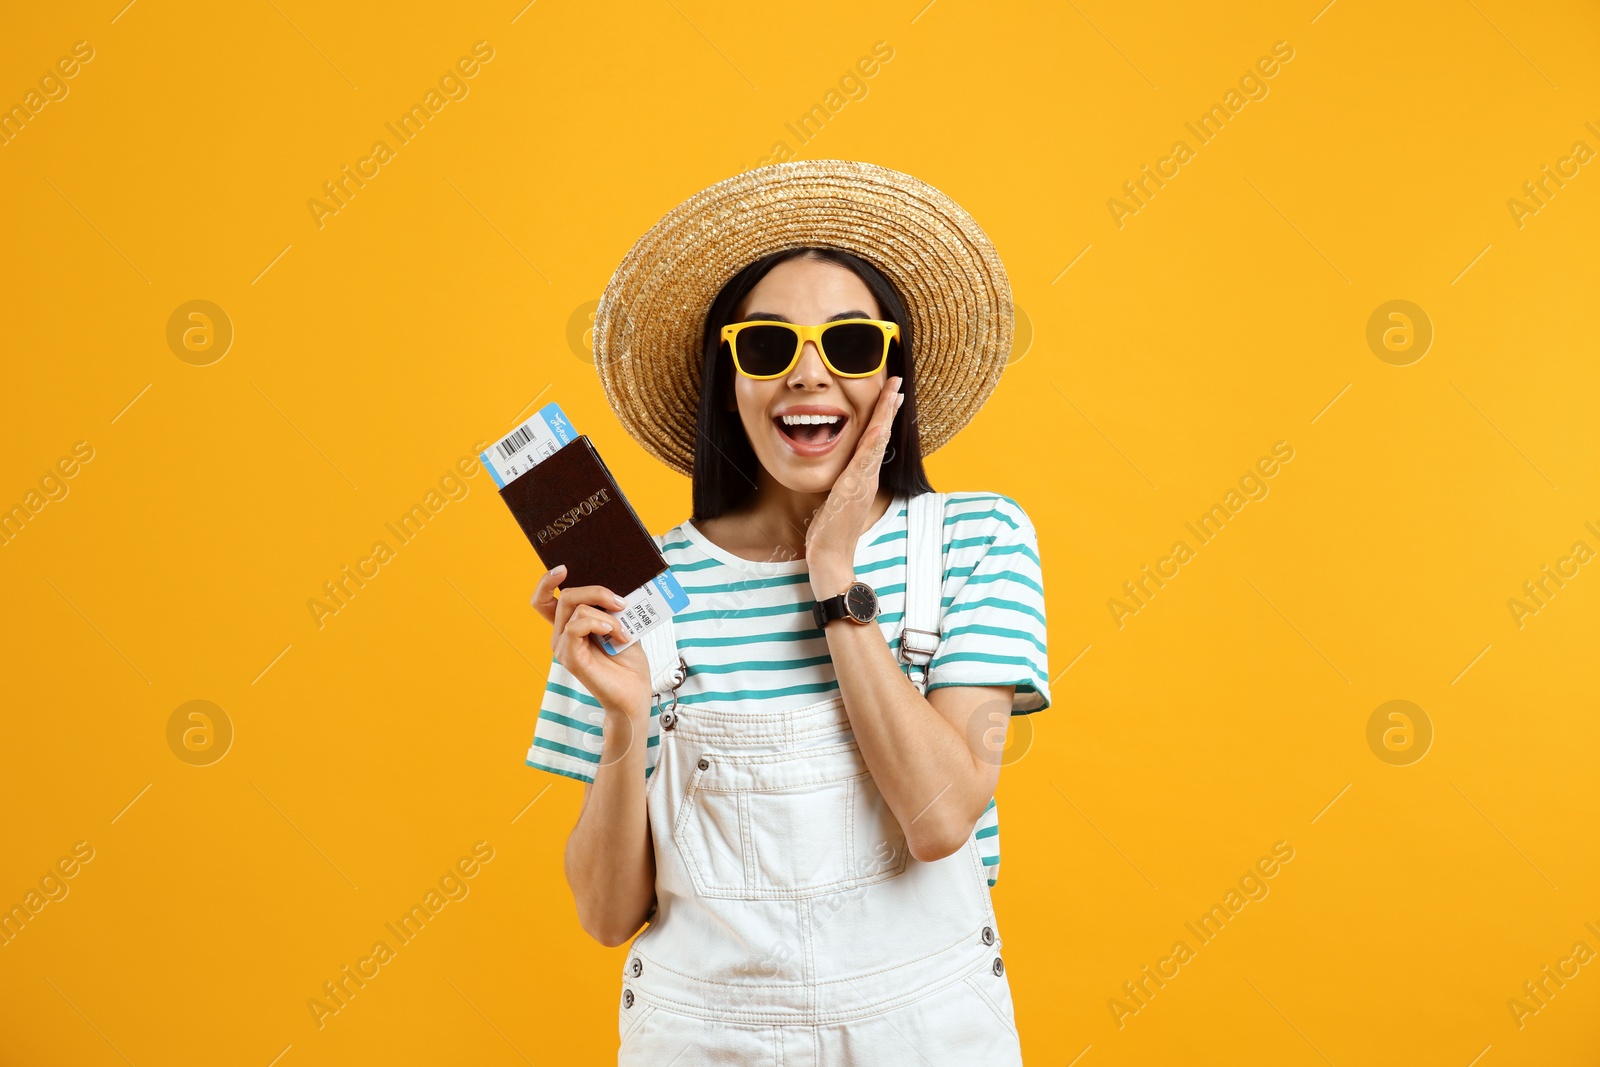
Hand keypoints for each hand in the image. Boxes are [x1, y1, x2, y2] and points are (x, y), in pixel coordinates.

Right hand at [531, 565, 651, 718]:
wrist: (635, 694)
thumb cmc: (628, 664)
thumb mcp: (622, 626)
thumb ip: (612, 608)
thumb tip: (616, 585)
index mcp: (571, 625)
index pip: (545, 599)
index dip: (547, 581)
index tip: (563, 567)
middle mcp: (562, 634)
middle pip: (566, 595)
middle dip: (596, 591)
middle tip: (620, 602)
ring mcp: (564, 646)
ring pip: (575, 607)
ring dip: (606, 613)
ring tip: (622, 631)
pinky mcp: (570, 657)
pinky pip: (576, 626)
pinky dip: (598, 623)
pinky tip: (613, 633)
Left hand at [805, 375, 903, 596]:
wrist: (830, 556)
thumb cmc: (829, 532)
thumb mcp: (835, 498)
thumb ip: (840, 483)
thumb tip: (838, 472)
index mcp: (863, 476)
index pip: (874, 439)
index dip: (882, 415)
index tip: (890, 393)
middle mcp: (867, 476)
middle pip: (881, 434)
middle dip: (889, 406)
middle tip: (898, 381)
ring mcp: (862, 482)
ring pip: (877, 441)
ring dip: (885, 415)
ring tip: (894, 391)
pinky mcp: (853, 489)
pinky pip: (865, 460)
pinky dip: (873, 441)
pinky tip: (879, 425)